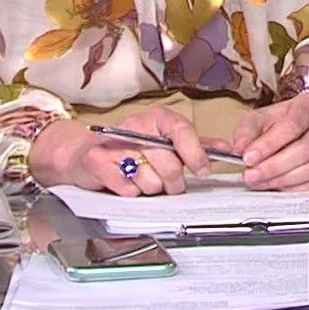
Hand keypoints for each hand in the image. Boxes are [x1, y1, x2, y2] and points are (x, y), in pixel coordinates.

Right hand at [30, 106, 215, 196]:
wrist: (83, 152)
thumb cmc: (129, 147)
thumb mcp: (163, 140)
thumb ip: (196, 145)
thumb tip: (226, 148)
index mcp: (157, 117)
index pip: (182, 131)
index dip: (196, 153)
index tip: (202, 170)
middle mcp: (136, 126)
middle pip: (169, 164)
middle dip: (172, 182)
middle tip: (168, 183)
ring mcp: (115, 143)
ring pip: (150, 182)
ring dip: (150, 188)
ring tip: (142, 179)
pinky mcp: (97, 162)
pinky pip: (128, 189)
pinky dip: (130, 192)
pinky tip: (125, 183)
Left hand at [230, 91, 308, 190]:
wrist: (306, 125)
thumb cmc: (284, 120)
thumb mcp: (262, 117)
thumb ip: (247, 130)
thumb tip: (239, 147)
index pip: (293, 123)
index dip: (270, 143)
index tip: (249, 157)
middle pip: (305, 149)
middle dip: (273, 166)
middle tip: (250, 174)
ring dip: (283, 178)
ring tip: (259, 181)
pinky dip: (296, 187)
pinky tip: (278, 185)